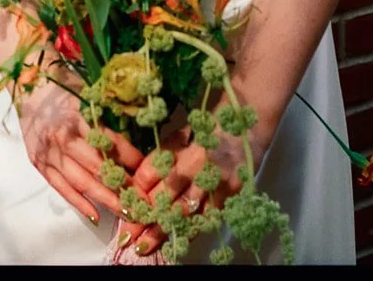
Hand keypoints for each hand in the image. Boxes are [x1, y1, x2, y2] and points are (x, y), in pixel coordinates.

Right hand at [18, 81, 145, 224]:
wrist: (28, 86)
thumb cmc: (63, 87)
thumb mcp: (87, 93)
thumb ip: (106, 113)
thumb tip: (136, 130)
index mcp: (76, 115)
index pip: (109, 141)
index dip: (130, 157)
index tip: (147, 169)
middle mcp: (62, 137)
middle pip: (97, 166)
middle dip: (122, 186)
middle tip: (143, 201)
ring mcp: (49, 153)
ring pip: (81, 182)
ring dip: (105, 199)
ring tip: (126, 212)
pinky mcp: (39, 164)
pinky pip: (61, 188)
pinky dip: (79, 203)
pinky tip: (96, 216)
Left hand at [118, 120, 266, 256]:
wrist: (249, 126)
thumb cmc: (210, 126)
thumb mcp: (183, 131)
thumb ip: (164, 154)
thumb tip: (139, 179)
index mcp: (183, 143)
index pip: (153, 169)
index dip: (137, 188)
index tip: (124, 203)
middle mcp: (198, 163)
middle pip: (165, 195)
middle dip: (143, 217)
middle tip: (126, 235)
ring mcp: (216, 182)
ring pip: (184, 212)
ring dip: (161, 231)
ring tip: (143, 247)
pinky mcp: (230, 195)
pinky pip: (206, 218)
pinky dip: (189, 232)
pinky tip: (175, 245)